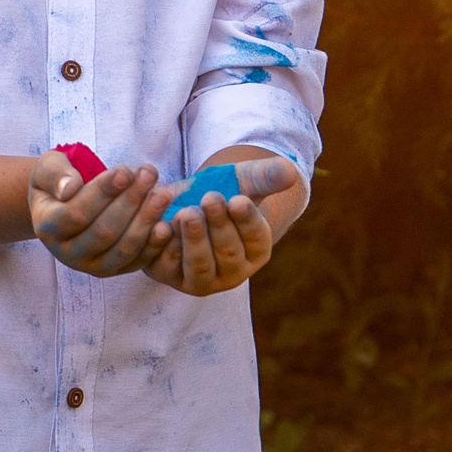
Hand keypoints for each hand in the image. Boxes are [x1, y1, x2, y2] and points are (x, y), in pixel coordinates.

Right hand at [28, 150, 166, 276]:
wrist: (66, 203)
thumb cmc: (60, 181)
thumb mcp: (49, 168)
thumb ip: (55, 174)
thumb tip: (70, 188)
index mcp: (47, 228)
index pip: (76, 214)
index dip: (102, 193)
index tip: (124, 170)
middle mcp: (67, 253)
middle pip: (103, 233)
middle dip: (130, 202)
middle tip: (150, 175)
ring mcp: (92, 266)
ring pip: (122, 250)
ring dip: (146, 222)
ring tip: (163, 193)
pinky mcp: (115, 270)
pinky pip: (137, 262)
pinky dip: (154, 245)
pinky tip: (167, 224)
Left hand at [145, 156, 291, 296]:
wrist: (184, 200)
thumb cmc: (222, 190)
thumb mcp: (244, 180)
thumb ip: (266, 176)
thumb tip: (290, 172)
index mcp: (256, 252)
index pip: (256, 240)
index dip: (247, 221)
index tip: (238, 200)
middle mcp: (232, 273)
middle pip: (228, 254)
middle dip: (219, 226)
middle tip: (210, 198)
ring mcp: (200, 279)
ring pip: (200, 267)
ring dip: (194, 241)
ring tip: (187, 213)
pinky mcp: (169, 275)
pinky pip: (167, 266)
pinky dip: (164, 248)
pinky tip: (161, 226)